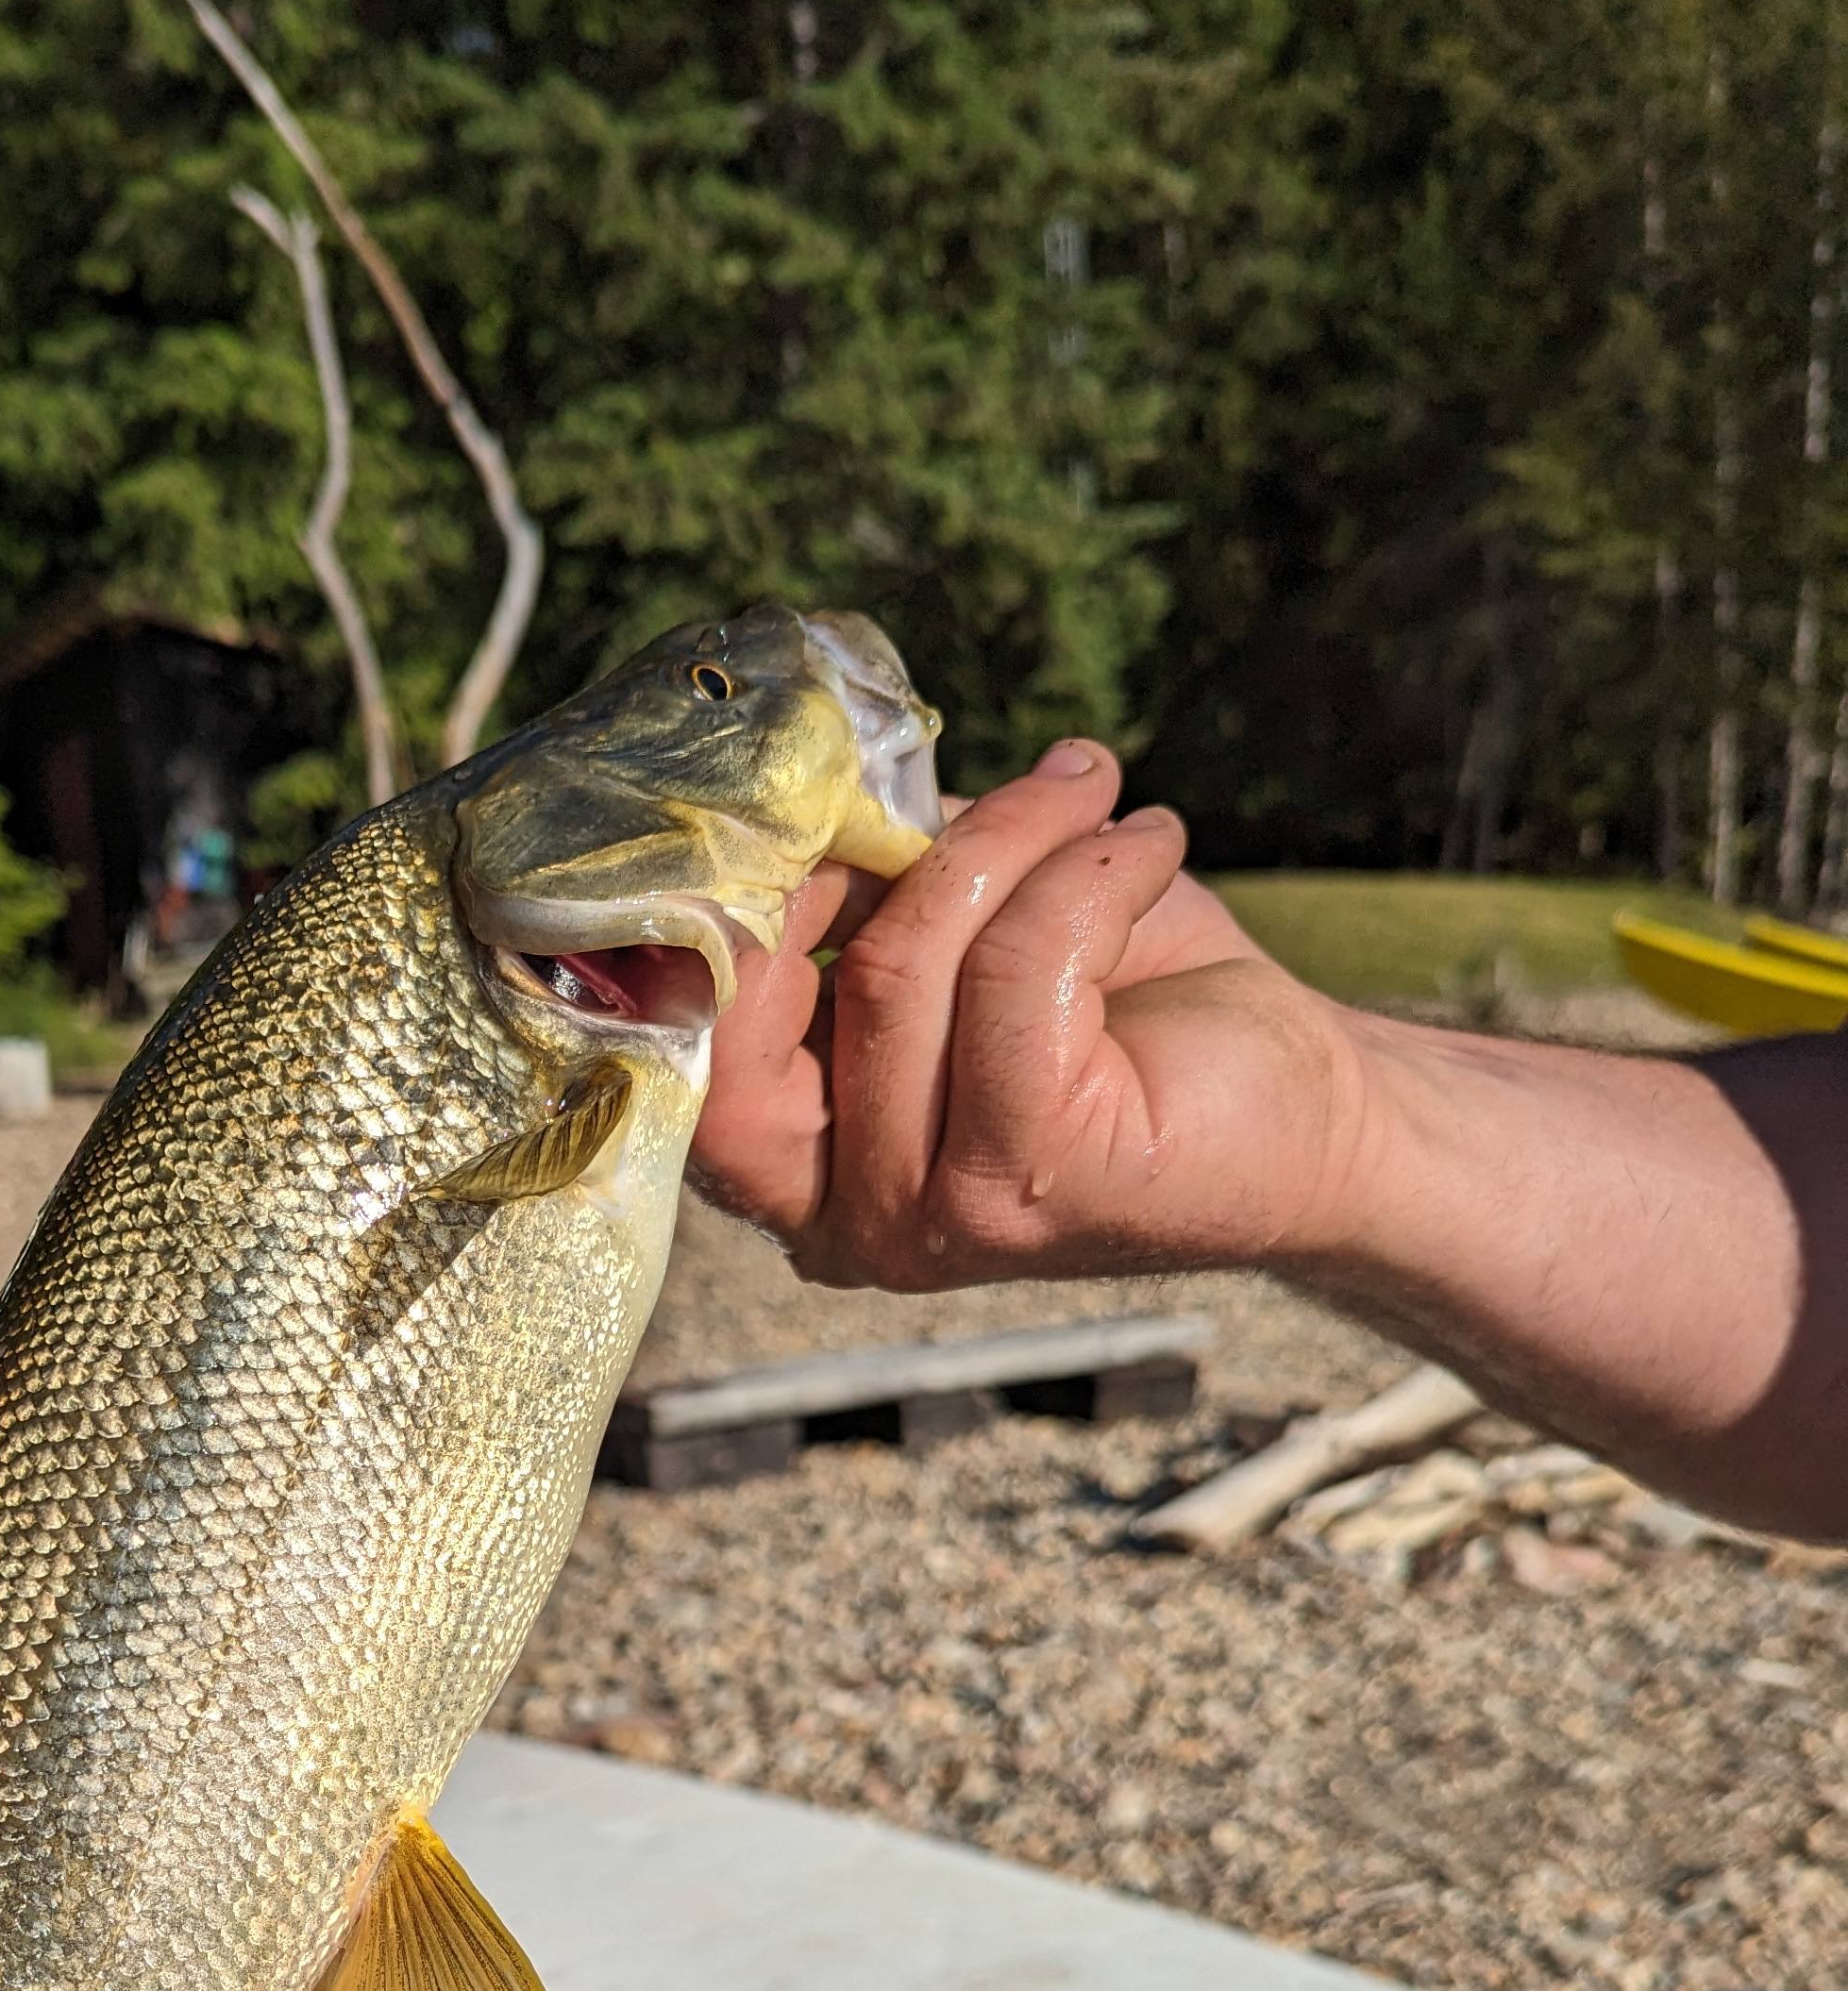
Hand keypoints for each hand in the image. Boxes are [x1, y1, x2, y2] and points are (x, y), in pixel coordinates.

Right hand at [693, 741, 1372, 1290]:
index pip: (688, 1051)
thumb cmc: (1125, 1011)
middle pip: (767, 1006)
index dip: (717, 908)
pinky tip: (1149, 842)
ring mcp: (932, 1216)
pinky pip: (1020, 964)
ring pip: (902, 964)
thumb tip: (811, 771)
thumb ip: (870, 881)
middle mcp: (844, 1220)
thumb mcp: (961, 928)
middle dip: (839, 870)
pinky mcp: (1034, 1179)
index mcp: (799, 1171)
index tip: (796, 791)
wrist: (1302, 1109)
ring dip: (1010, 838)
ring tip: (1091, 797)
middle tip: (921, 795)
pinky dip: (1092, 868)